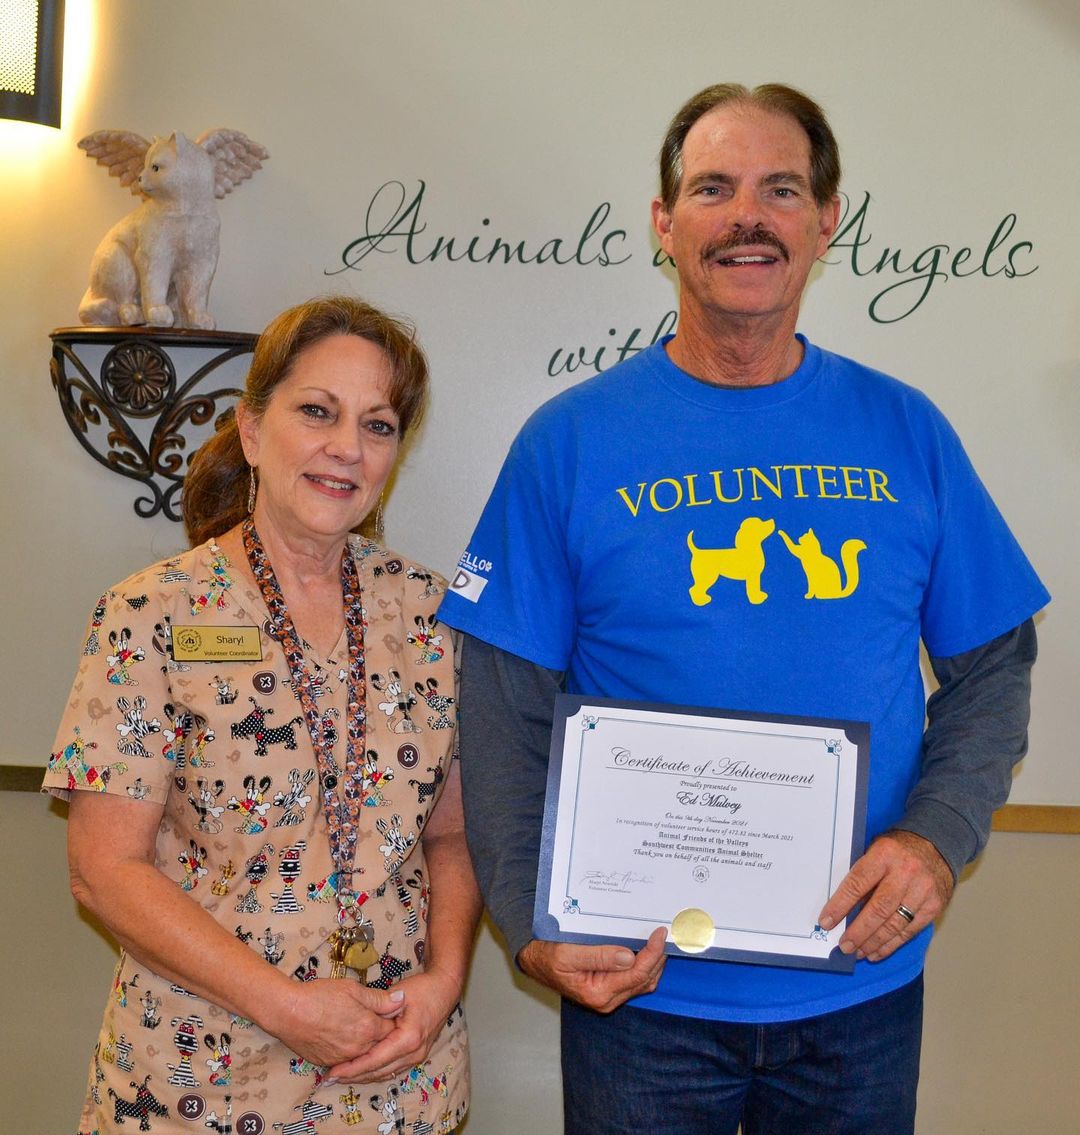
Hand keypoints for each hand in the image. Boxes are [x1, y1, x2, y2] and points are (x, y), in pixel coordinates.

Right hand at [268, 977, 404, 1068]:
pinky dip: (350, 1052)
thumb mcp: (353, 989)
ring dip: (366, 1046)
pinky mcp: (328, 1062)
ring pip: (363, 1055)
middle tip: (376, 1020)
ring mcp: (342, 1058)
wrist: (288, 1012)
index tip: (391, 1013)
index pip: (392, 1030)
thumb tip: (402, 1000)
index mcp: (368, 1029)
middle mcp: (358, 1048)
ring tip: (358, 1028)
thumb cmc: (320, 996)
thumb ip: (380, 999)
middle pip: (379, 1045)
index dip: (392, 1020)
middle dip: (382, 1035)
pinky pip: (346, 1060)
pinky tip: (344, 1038)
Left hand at [326, 968, 462, 1082]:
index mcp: (408, 1038)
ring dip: (363, 1076)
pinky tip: (360, 1071)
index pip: (375, 1059)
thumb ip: (378, 1010)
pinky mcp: (416, 1056)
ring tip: (340, 1077)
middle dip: (353, 1076)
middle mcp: (414, 1053)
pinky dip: (374, 1071)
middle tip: (330, 1078)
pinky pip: (392, 1069)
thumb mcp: (398, 995)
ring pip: (385, 1074)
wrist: (445, 989)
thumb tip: (355, 1023)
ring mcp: (417, 1057)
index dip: (352, 1067)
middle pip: (378, 1071)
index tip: (333, 1071)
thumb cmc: (422, 989)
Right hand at [517, 927, 667, 1013]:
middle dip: (658, 958)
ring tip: (660, 940)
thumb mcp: (568, 953)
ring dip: (654, 962)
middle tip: (666, 934)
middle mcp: (607, 1000)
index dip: (652, 953)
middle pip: (645, 980)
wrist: (535, 962)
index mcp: (598, 993)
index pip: (637, 974)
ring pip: (643, 982)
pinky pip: (634, 979)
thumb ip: (598, 956)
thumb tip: (629, 957)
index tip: (659, 933)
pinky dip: (645, 965)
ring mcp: (609, 997)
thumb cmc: (548, 956)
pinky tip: (647, 950)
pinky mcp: (609, 990)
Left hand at [818, 830, 954, 961]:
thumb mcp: (876, 850)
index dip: (840, 905)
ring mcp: (922, 890)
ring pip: (895, 923)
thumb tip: (842, 909)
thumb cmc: (897, 850)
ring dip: (874, 942)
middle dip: (859, 931)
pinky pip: (910, 930)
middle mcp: (905, 872)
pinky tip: (877, 952)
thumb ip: (862, 875)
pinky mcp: (934, 906)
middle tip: (844, 946)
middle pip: (878, 908)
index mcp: (884, 854)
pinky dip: (891, 944)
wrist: (936, 844)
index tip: (826, 921)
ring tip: (858, 952)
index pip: (858, 883)